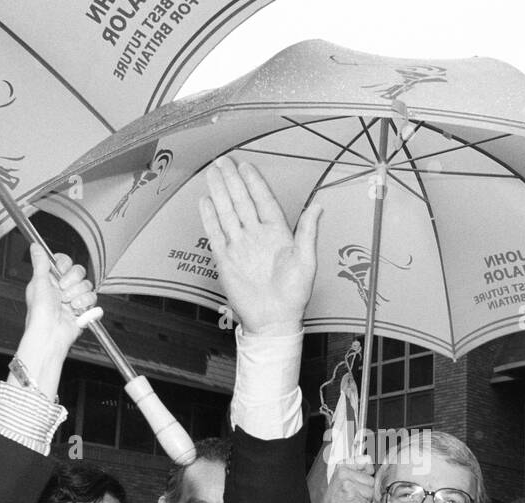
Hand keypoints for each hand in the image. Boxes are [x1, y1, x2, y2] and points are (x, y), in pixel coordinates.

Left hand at [15, 244, 100, 395]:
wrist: (50, 333)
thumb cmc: (40, 313)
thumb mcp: (38, 284)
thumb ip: (41, 264)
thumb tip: (35, 247)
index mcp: (50, 279)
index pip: (63, 261)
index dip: (65, 263)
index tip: (60, 268)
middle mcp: (63, 287)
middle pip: (79, 271)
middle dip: (72, 280)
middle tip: (62, 290)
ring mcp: (74, 298)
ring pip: (87, 285)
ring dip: (77, 294)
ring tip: (67, 303)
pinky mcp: (83, 309)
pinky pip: (92, 298)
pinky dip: (85, 304)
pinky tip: (76, 310)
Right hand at [198, 157, 321, 334]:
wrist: (273, 320)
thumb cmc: (294, 295)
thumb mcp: (306, 261)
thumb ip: (308, 232)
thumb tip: (318, 205)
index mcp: (277, 234)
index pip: (263, 201)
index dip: (255, 183)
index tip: (247, 166)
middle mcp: (257, 236)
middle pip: (242, 202)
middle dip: (233, 180)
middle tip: (224, 161)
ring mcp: (240, 246)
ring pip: (227, 212)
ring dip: (220, 192)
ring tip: (213, 172)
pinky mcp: (226, 259)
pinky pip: (215, 233)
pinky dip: (209, 217)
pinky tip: (205, 200)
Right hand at [316, 456, 374, 502]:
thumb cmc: (337, 496)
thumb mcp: (343, 478)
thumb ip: (357, 470)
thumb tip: (371, 465)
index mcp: (342, 466)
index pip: (366, 460)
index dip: (369, 470)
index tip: (366, 475)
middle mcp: (344, 473)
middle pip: (371, 480)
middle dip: (367, 489)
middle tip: (356, 493)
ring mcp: (348, 484)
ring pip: (371, 492)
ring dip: (366, 499)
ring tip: (355, 499)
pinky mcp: (352, 496)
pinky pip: (367, 501)